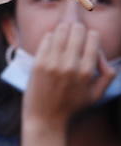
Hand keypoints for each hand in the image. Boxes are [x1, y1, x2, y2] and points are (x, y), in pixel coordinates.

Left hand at [18, 23, 111, 145]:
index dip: (91, 35)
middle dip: (77, 29)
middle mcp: (71, 66)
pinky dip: (50, 36)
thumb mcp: (96, 95)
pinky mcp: (38, 64)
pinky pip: (45, 41)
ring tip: (64, 28)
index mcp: (87, 72)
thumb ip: (108, 76)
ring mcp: (53, 64)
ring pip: (60, 33)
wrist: (45, 118)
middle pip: (77, 33)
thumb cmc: (72, 107)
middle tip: (75, 28)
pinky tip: (52, 37)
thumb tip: (107, 58)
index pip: (92, 39)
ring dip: (63, 28)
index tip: (88, 36)